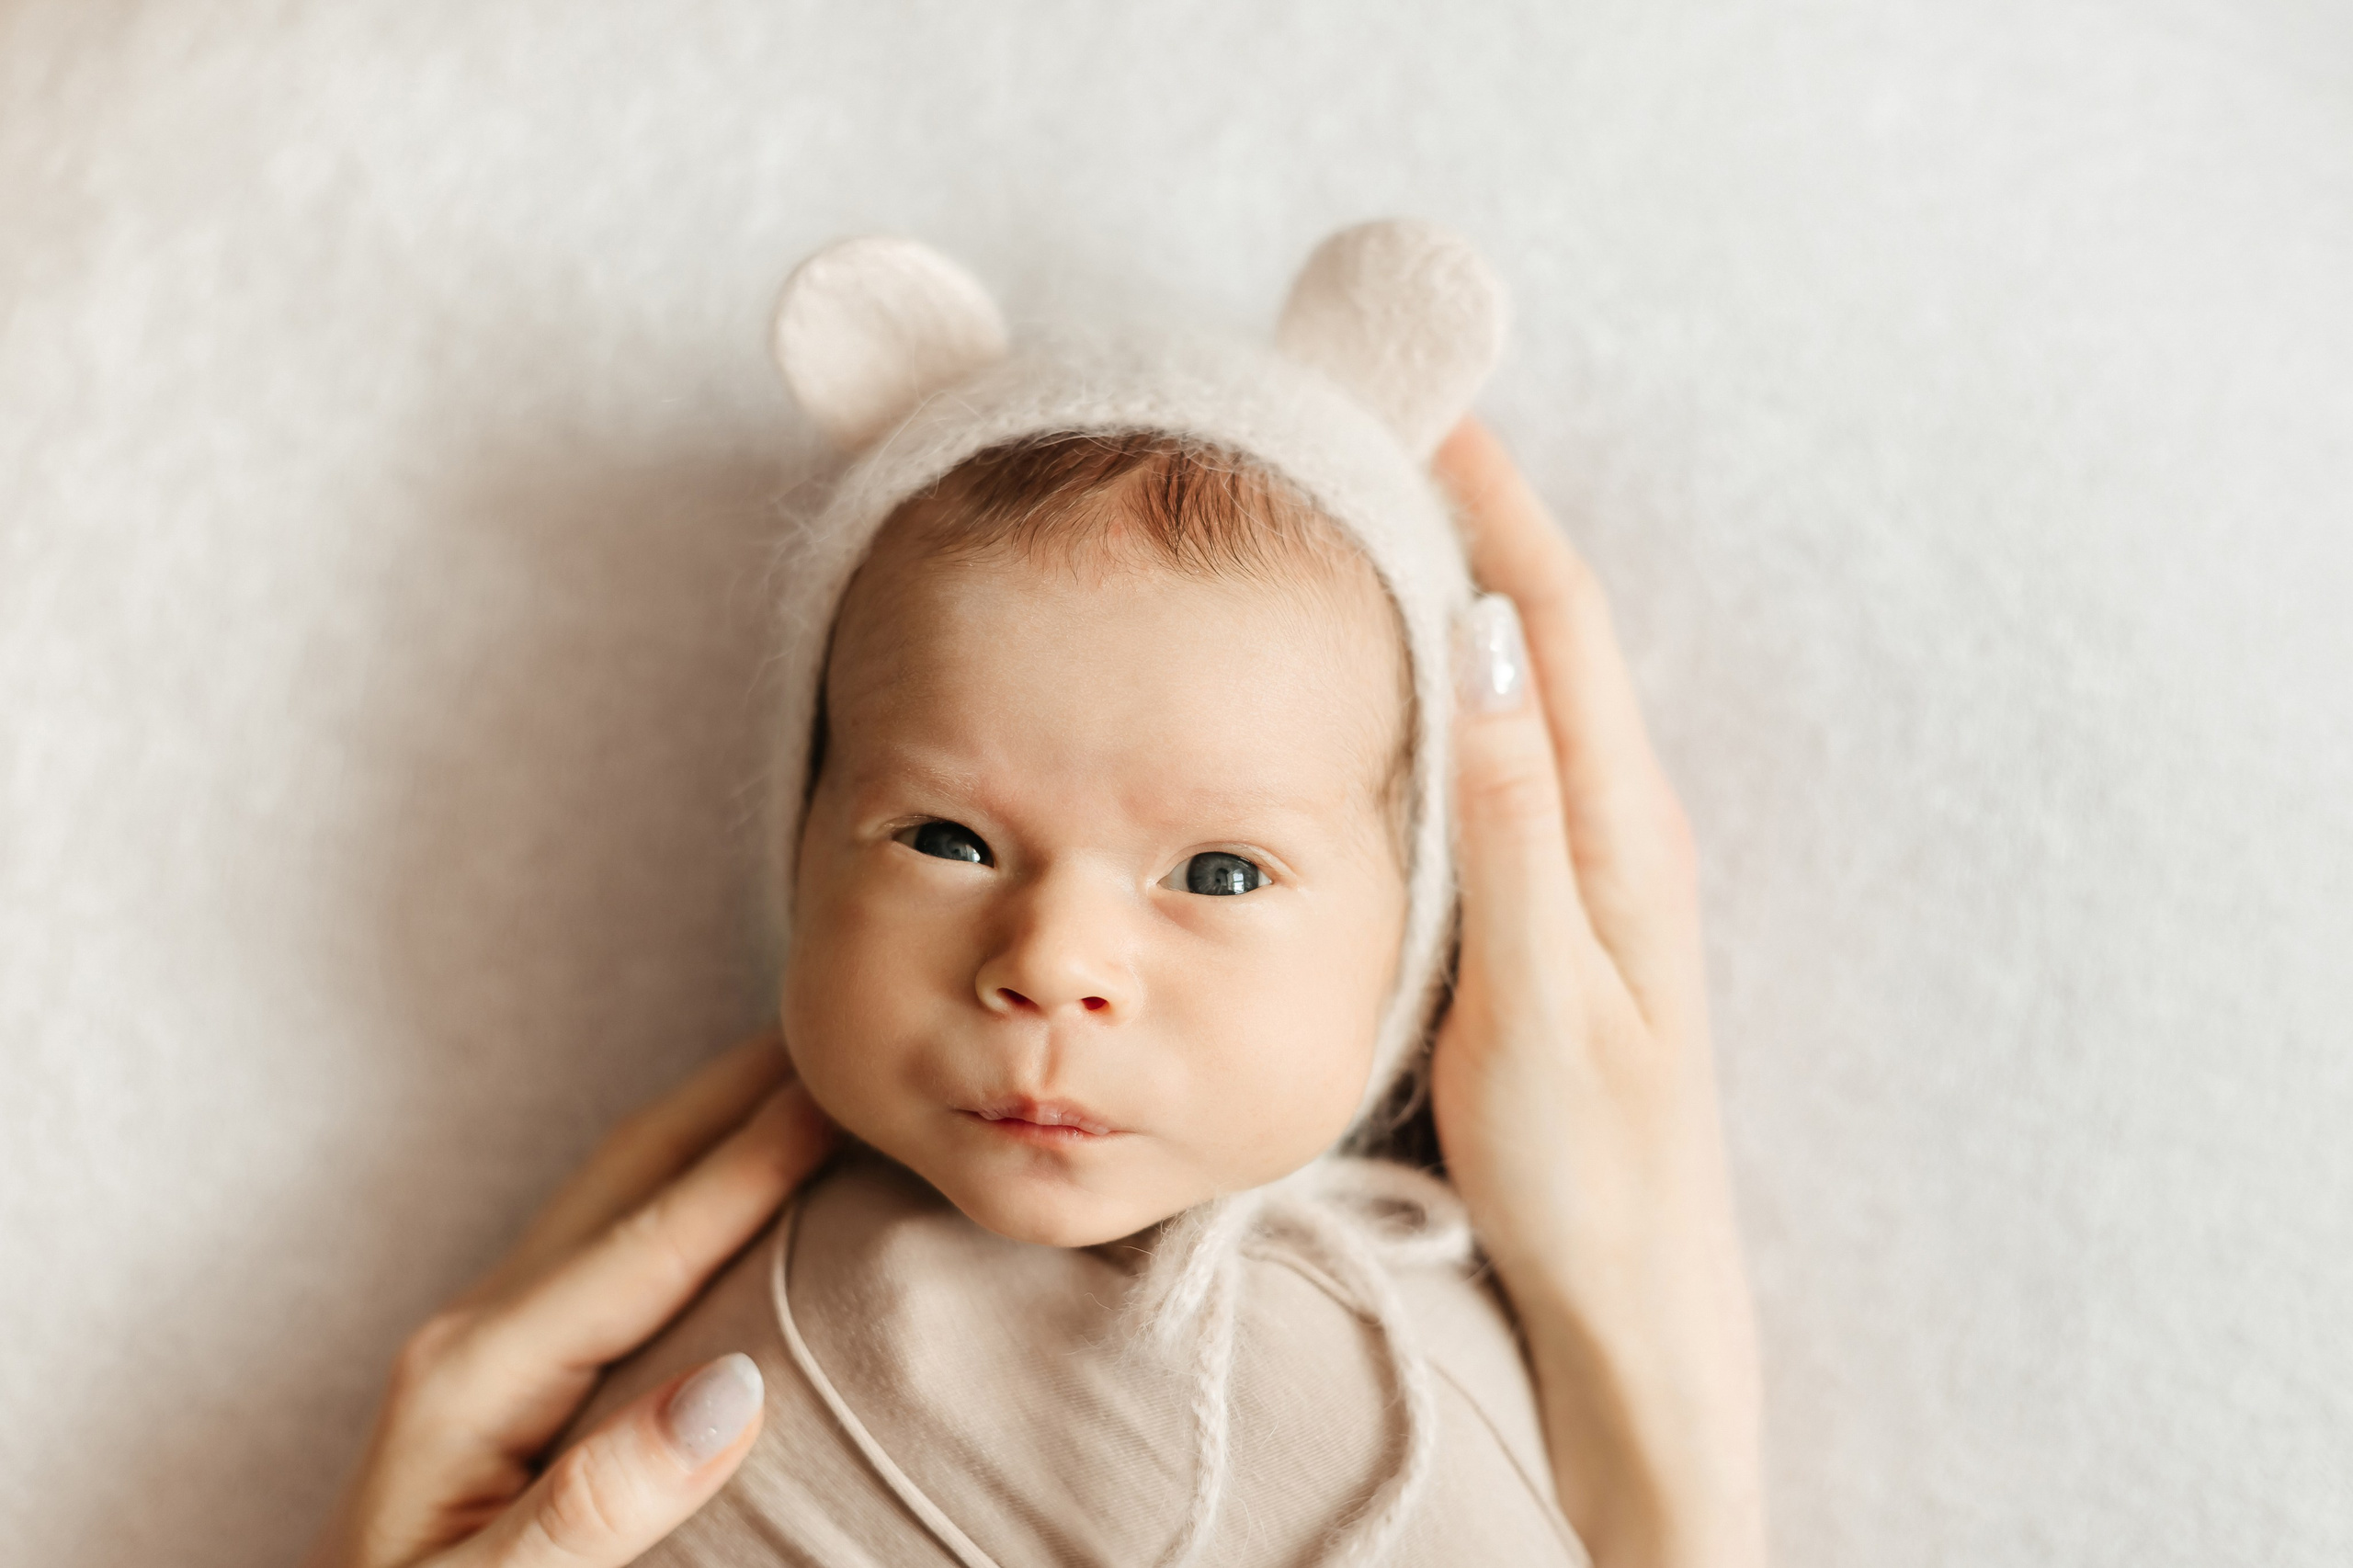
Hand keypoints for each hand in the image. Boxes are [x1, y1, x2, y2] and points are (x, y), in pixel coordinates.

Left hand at [304, 1034, 835, 1567]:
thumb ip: (598, 1503)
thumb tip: (730, 1390)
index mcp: (476, 1377)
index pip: (648, 1242)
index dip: (753, 1160)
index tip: (838, 1089)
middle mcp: (476, 1338)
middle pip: (626, 1174)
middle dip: (733, 1093)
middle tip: (833, 1029)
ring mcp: (485, 1353)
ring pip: (618, 1197)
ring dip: (713, 1127)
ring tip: (803, 1080)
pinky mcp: (504, 1382)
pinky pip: (617, 1250)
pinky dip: (690, 1193)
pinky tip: (734, 1198)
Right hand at [1429, 419, 1767, 1567]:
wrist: (1635, 1295)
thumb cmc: (1590, 1167)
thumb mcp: (1539, 997)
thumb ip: (1512, 822)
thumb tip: (1487, 639)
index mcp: (1621, 828)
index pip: (1555, 619)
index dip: (1496, 503)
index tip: (1424, 406)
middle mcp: (1621, 822)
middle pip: (1549, 628)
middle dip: (1478, 516)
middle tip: (1382, 434)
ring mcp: (1598, 860)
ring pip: (1530, 683)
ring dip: (1468, 587)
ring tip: (1379, 518)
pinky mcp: (1565, 900)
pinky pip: (1514, 746)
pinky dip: (1463, 676)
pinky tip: (1406, 675)